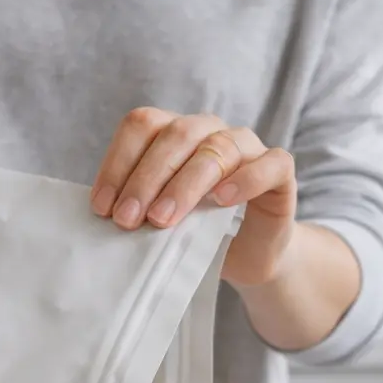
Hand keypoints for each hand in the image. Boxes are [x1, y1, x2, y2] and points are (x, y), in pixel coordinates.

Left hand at [90, 108, 295, 287]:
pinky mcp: (280, 170)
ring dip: (185, 184)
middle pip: (176, 134)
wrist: (247, 257)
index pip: (142, 126)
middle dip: (147, 178)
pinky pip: (269, 164)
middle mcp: (211, 130)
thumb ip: (140, 206)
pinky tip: (222, 201)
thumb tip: (107, 212)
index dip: (119, 162)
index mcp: (177, 132)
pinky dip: (245, 180)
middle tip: (128, 219)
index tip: (103, 206)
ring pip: (217, 148)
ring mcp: (249, 147)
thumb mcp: (161, 219)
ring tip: (163, 219)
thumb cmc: (199, 234)